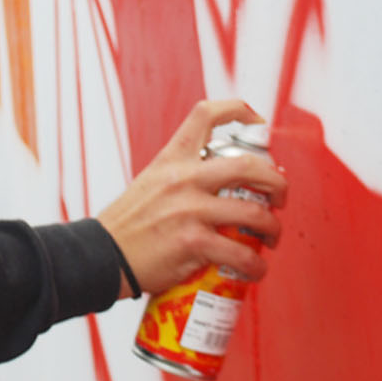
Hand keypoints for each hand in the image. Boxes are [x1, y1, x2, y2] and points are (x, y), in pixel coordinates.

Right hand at [97, 99, 286, 295]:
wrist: (101, 255)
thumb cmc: (129, 224)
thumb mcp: (151, 182)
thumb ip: (182, 176)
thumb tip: (219, 182)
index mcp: (172, 158)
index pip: (207, 114)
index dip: (240, 110)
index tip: (258, 124)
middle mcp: (183, 178)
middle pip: (249, 166)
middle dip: (277, 182)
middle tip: (280, 196)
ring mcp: (189, 210)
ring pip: (254, 213)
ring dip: (273, 228)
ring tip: (271, 237)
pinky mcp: (192, 243)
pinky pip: (240, 254)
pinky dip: (256, 266)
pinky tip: (256, 270)